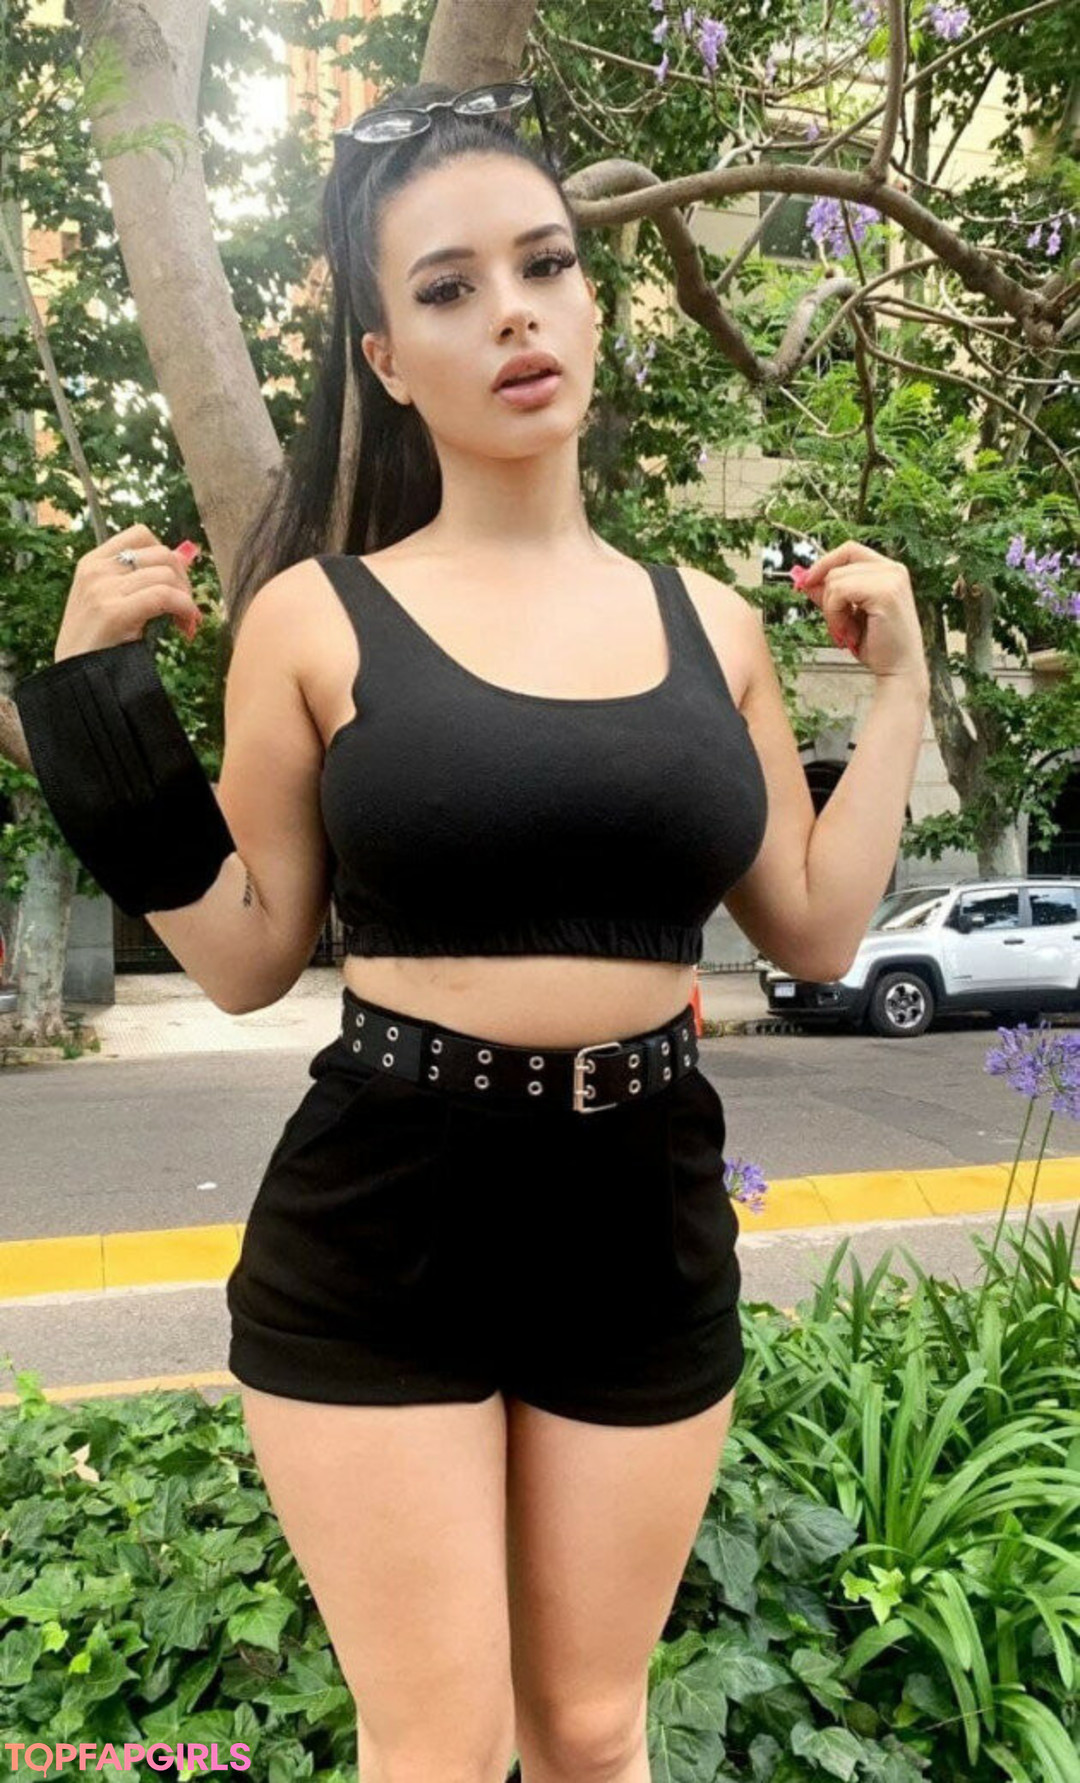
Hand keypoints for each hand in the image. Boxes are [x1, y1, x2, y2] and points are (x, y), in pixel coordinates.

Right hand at [54, 523, 202, 661]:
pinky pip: (164, 596)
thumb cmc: (97, 643)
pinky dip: (184, 609)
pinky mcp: (113, 612)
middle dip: (184, 579)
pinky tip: (184, 626)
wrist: (75, 677)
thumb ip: (139, 579)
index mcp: (92, 562)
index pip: (141, 534)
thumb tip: (184, 560)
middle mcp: (96, 570)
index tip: (174, 583)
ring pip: (167, 575)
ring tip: (183, 622)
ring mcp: (103, 589)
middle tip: (185, 608)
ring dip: (186, 598)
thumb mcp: (111, 601)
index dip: (167, 556)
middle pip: (161, 554)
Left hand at [791, 541, 928, 686]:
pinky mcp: (885, 592)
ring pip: (835, 579)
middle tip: (836, 624)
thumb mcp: (848, 615)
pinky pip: (839, 591)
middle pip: (838, 566)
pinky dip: (834, 613)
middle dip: (826, 596)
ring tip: (846, 631)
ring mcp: (891, 579)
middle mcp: (893, 570)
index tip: (806, 581)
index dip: (824, 563)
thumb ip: (831, 595)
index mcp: (889, 571)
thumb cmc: (879, 646)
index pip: (849, 550)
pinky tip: (847, 632)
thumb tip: (806, 580)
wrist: (899, 670)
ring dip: (831, 609)